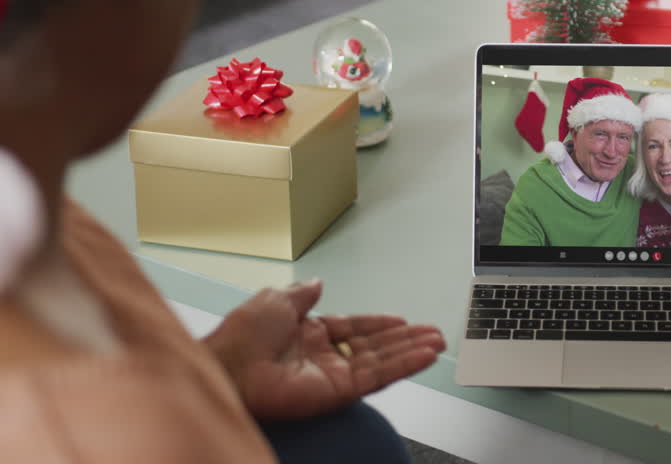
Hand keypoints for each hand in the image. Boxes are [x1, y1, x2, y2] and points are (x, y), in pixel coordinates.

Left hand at [205, 280, 445, 420]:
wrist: (229, 366)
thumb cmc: (242, 336)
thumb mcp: (275, 299)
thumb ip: (302, 293)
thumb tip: (317, 282)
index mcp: (308, 333)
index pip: (353, 328)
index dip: (379, 325)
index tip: (403, 321)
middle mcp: (323, 356)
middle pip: (374, 346)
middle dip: (405, 340)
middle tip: (434, 334)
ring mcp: (332, 375)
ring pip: (381, 362)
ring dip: (411, 352)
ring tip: (438, 343)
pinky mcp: (338, 393)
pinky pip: (376, 378)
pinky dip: (402, 366)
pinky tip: (424, 356)